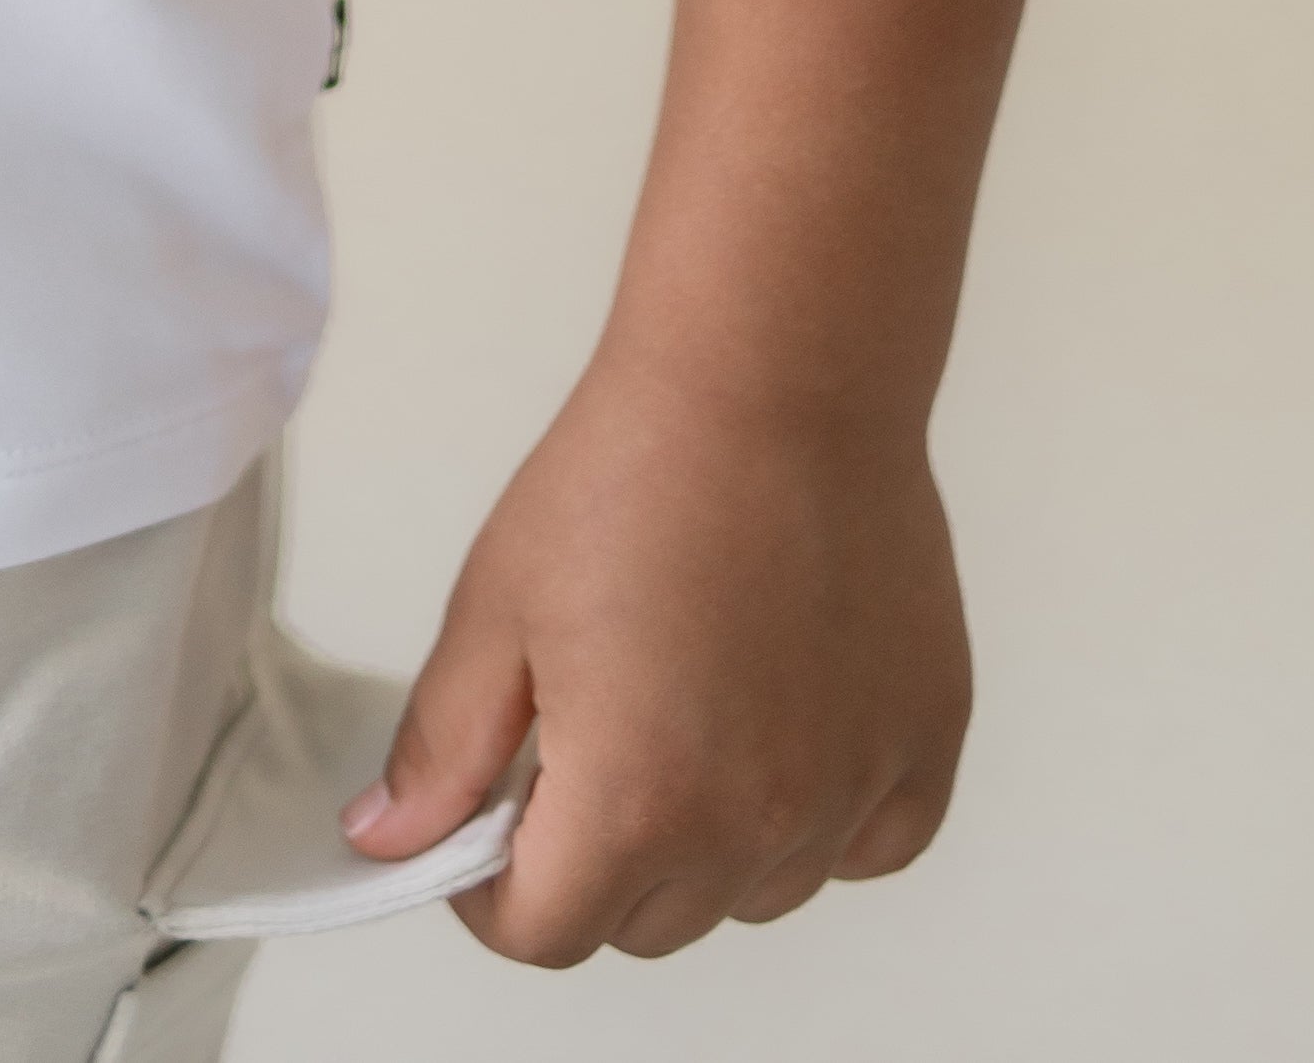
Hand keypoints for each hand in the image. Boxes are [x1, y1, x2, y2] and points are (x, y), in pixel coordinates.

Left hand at [342, 352, 970, 961]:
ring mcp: (848, 794)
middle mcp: (753, 828)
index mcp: (635, 804)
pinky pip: (862, 846)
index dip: (490, 887)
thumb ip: (443, 748)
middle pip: (646, 924)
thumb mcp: (496, 606)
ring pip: (753, 892)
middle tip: (580, 738)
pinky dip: (818, 814)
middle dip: (592, 860)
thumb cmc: (634, 472)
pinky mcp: (922, 748)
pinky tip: (779, 718)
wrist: (771, 378)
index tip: (486, 820)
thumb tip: (392, 841)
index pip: (545, 934)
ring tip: (683, 701)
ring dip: (707, 840)